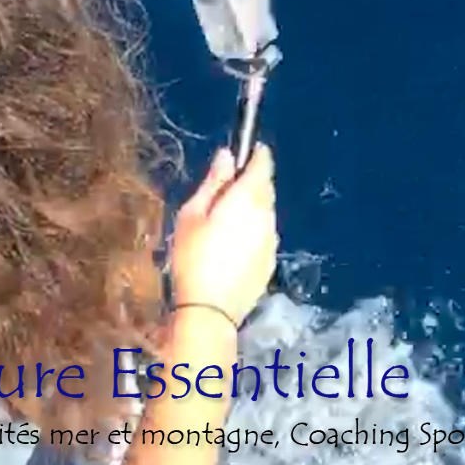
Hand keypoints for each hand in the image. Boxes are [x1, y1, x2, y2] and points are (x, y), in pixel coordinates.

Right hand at [167, 145, 277, 329]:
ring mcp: (272, 240)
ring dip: (252, 210)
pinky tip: (232, 249)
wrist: (209, 313)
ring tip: (224, 226)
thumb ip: (214, 182)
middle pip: (265, 188)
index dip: (256, 154)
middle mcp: (267, 215)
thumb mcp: (192, 215)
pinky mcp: (270, 262)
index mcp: (248, 198)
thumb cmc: (193, 258)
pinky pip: (264, 237)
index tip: (246, 152)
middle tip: (223, 194)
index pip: (263, 164)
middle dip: (251, 183)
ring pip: (265, 213)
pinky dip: (253, 234)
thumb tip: (227, 156)